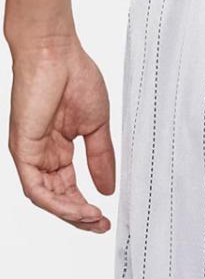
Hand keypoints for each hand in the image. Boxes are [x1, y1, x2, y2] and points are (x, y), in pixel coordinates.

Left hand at [8, 34, 114, 232]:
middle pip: (57, 198)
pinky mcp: (22, 149)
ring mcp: (30, 153)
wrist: (56, 53)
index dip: (86, 207)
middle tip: (101, 226)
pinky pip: (35, 187)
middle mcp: (41, 155)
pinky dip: (55, 203)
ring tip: (93, 219)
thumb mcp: (96, 127)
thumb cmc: (75, 78)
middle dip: (80, 216)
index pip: (69, 188)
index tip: (106, 219)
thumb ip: (101, 158)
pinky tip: (78, 208)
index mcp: (57, 149)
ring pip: (45, 198)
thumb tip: (108, 188)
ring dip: (69, 213)